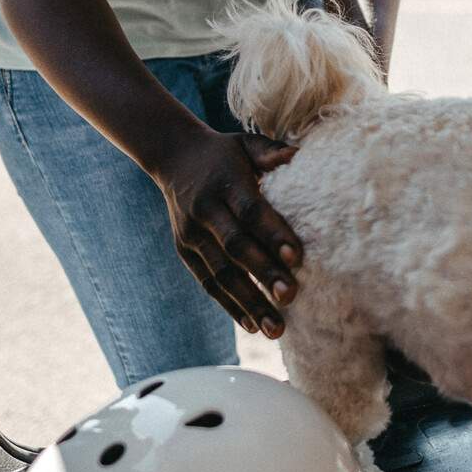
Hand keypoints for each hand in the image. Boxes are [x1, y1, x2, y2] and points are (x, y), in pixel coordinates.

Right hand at [155, 129, 303, 335]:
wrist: (174, 157)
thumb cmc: (225, 153)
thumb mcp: (246, 144)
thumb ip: (271, 151)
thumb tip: (296, 156)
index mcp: (224, 182)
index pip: (250, 211)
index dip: (272, 234)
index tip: (296, 258)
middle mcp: (205, 210)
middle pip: (236, 247)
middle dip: (263, 274)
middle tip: (290, 297)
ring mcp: (191, 234)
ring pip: (221, 273)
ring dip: (248, 302)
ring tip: (274, 327)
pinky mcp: (184, 251)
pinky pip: (207, 282)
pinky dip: (229, 305)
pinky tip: (251, 324)